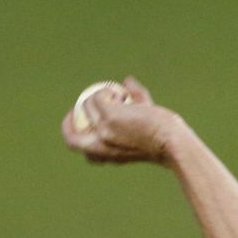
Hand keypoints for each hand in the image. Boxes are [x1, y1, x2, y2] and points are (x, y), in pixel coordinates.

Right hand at [61, 76, 182, 165]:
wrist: (171, 142)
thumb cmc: (163, 137)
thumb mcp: (145, 124)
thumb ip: (136, 100)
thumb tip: (126, 80)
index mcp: (107, 157)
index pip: (88, 154)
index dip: (82, 139)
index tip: (85, 124)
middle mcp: (100, 148)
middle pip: (71, 141)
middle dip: (67, 125)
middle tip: (77, 109)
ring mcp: (102, 132)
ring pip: (86, 107)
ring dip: (98, 96)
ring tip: (117, 96)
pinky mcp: (109, 117)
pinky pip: (97, 97)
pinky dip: (107, 91)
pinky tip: (122, 92)